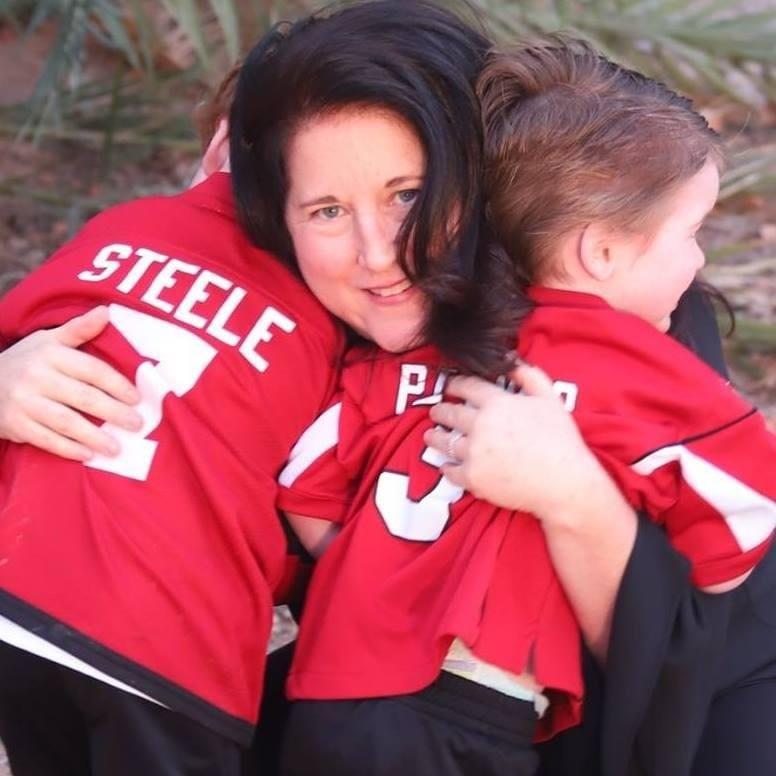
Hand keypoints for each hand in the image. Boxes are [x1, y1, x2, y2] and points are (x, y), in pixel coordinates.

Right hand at [0, 306, 141, 460]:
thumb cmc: (26, 361)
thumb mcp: (48, 340)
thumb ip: (78, 329)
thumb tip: (106, 312)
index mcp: (50, 353)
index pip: (91, 369)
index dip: (116, 384)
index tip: (136, 398)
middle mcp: (37, 376)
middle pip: (83, 397)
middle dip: (113, 412)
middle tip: (137, 424)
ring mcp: (24, 402)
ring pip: (66, 421)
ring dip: (94, 436)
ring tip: (117, 448)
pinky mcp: (15, 425)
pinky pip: (46, 439)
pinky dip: (68, 448)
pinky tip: (88, 455)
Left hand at [424, 363, 601, 519]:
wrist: (564, 482)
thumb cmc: (561, 439)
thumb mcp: (549, 398)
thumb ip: (529, 375)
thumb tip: (511, 359)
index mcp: (497, 403)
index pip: (466, 387)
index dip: (455, 384)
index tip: (450, 386)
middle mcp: (480, 425)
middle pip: (449, 413)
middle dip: (440, 410)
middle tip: (435, 411)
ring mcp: (474, 452)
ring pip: (444, 442)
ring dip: (435, 437)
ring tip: (431, 436)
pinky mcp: (472, 478)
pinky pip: (451, 471)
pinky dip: (447, 467)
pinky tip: (446, 466)